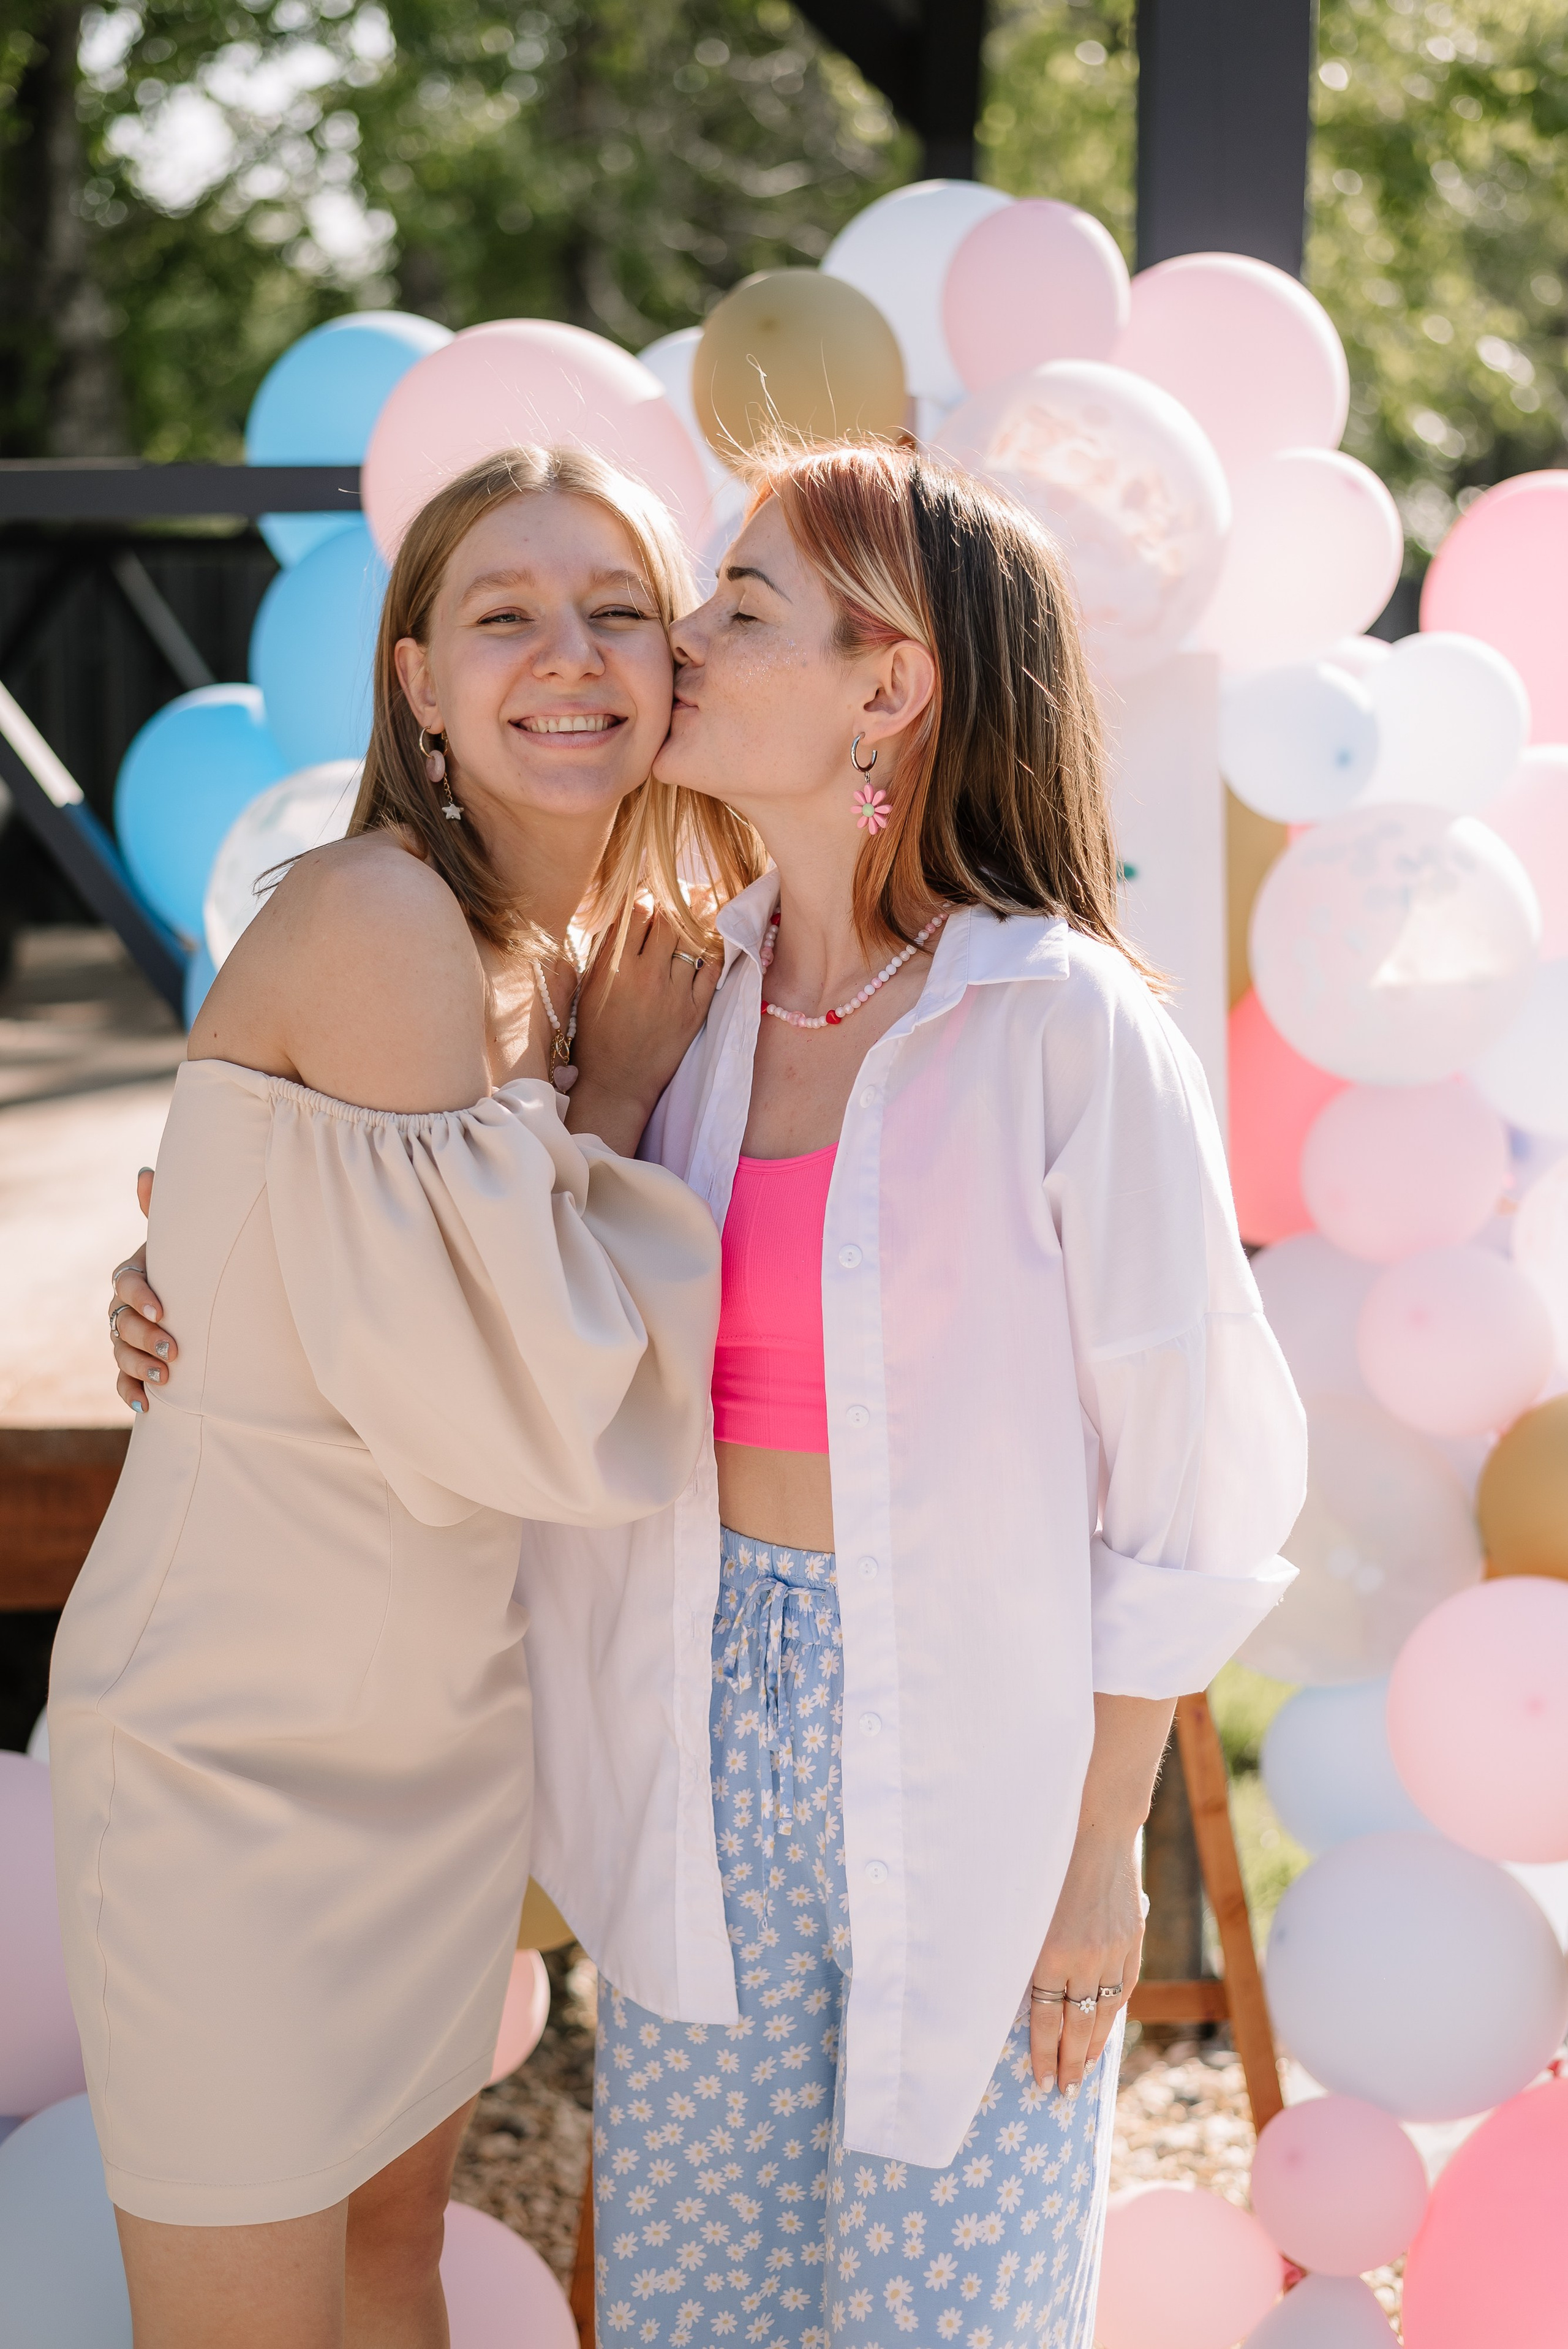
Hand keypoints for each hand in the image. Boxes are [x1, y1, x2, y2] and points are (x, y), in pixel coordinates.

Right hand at [109, 1168, 176, 1413]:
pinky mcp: (137, 1365)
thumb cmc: (197, 1264)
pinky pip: (123, 1382)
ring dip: (139, 1366)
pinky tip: (147, 1404)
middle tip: (174, 1349)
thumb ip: (164, 1210)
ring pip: (119, 1353)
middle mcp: (125, 1307)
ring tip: (166, 1377)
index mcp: (136, 1274)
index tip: (162, 1310)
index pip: (126, 1284)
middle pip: (120, 1323)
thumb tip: (145, 1173)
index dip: (140, 1297)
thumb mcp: (186, 1239)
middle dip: (143, 1337)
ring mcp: (127, 1338)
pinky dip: (132, 1393)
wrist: (210, 1302)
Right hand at [568, 905, 717, 1154]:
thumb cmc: (596, 1035)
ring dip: (690, 929)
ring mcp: (677, 995)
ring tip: (687, 924)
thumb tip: (623, 916)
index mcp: (618, 968)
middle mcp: (650, 977)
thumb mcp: (590, 988)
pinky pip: (712, 971)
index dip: (643, 901)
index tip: (644, 903)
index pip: (639, 913)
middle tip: (669, 908)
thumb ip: (606, 951)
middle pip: (670, 922)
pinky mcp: (696, 1012)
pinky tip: (702, 952)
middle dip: (669, 909)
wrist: (618, 1082)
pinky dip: (709, 956)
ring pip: (693, 943)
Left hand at [1029, 1826, 1144, 2092]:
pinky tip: (1105, 2032)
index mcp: (1049, 1952)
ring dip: (1091, 2048)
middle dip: (1067, 2062)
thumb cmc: (1046, 1868)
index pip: (1043, 2018)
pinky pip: (1122, 1989)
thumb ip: (1027, 1954)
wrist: (1094, 1831)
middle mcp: (1082, 1958)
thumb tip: (1020, 1998)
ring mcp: (1111, 1952)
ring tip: (1082, 2073)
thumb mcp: (1025, 1911)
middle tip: (1062, 2091)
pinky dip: (1113, 2013)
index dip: (1041, 2053)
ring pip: (1102, 2013)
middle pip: (1074, 2025)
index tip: (1039, 2079)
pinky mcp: (1131, 1941)